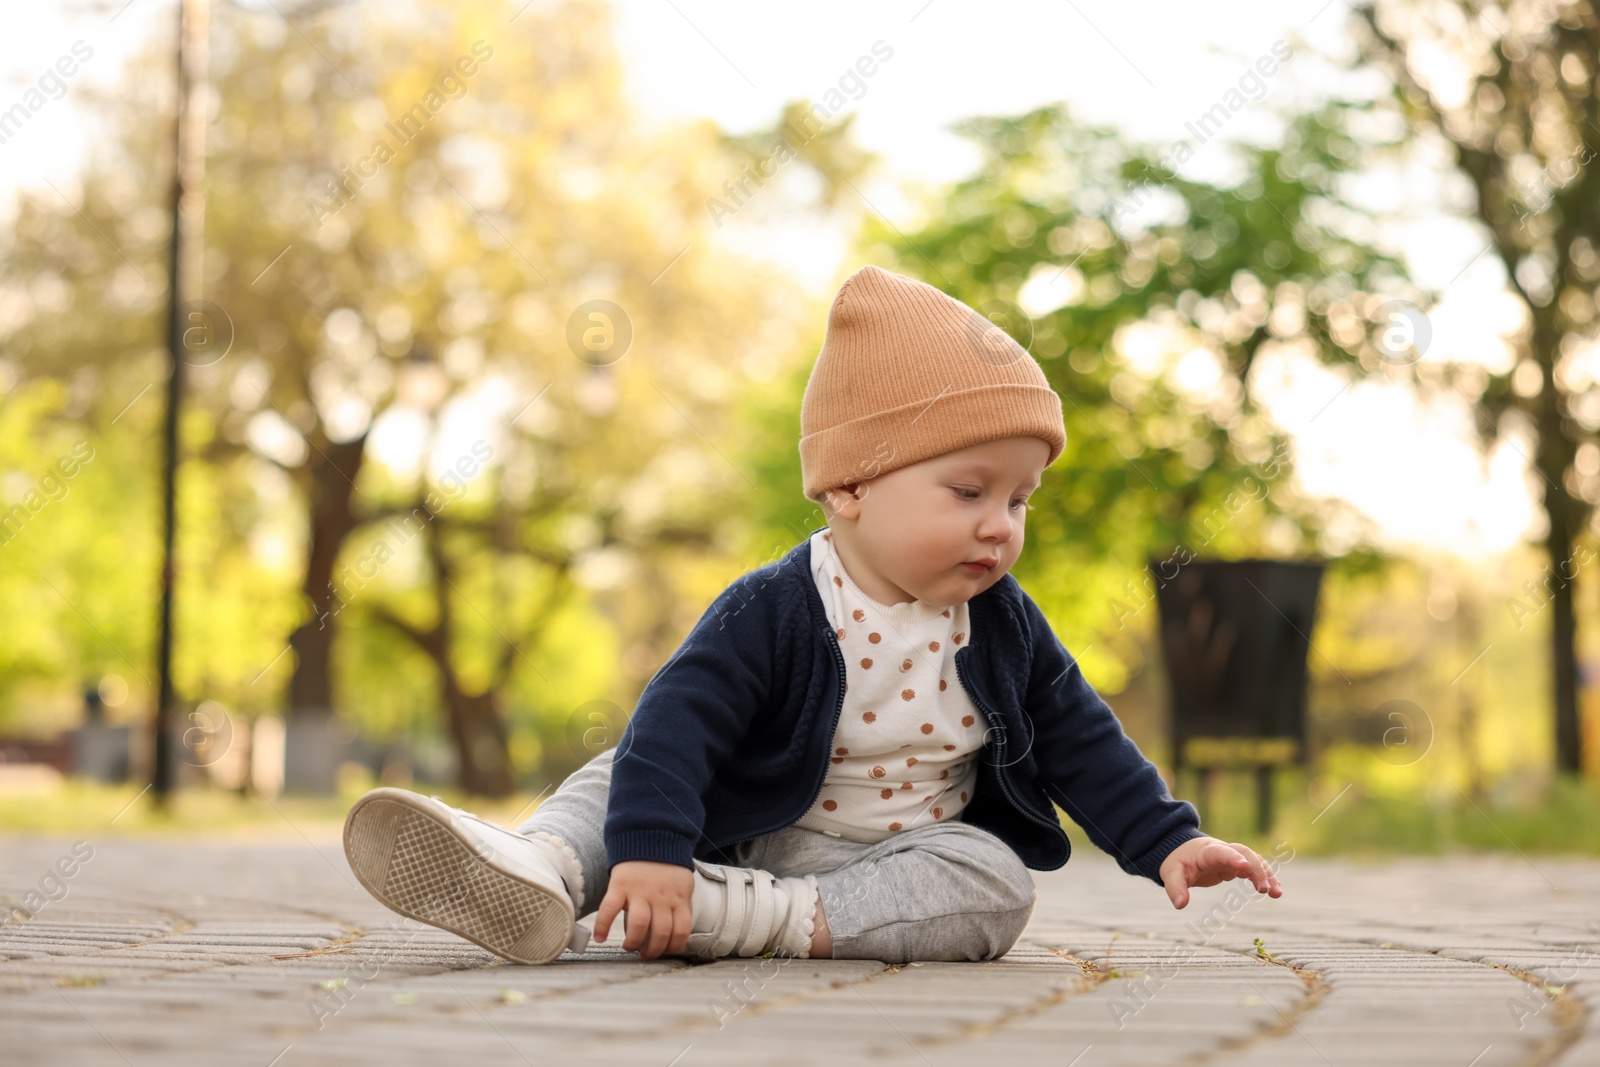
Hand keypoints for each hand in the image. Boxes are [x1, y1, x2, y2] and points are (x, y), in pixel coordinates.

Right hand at [593, 860, 694, 959]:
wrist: (650, 838)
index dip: (674, 946)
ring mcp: (640, 892)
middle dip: (653, 950)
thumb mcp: (682, 885)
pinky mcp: (620, 885)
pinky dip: (602, 926)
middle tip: (646, 954)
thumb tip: (678, 933)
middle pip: (660, 932)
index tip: (666, 951)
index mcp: (678, 898)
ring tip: (630, 947)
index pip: (681, 930)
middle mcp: (660, 898)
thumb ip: (681, 906)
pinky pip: (609, 909)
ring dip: (634, 942)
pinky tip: (600, 938)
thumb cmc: (667, 868)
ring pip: (638, 925)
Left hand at [1158, 836, 1282, 908]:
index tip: (1243, 866)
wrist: (1182, 850)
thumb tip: (1180, 905)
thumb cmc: (1177, 861)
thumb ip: (1175, 888)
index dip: (1232, 858)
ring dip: (1266, 874)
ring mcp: (1231, 857)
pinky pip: (1253, 869)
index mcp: (1207, 851)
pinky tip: (1274, 891)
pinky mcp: (1235, 865)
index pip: (1221, 852)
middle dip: (1256, 869)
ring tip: (1276, 893)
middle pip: (1245, 853)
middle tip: (1265, 889)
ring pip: (1254, 860)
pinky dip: (1264, 878)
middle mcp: (1222, 851)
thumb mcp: (1170, 873)